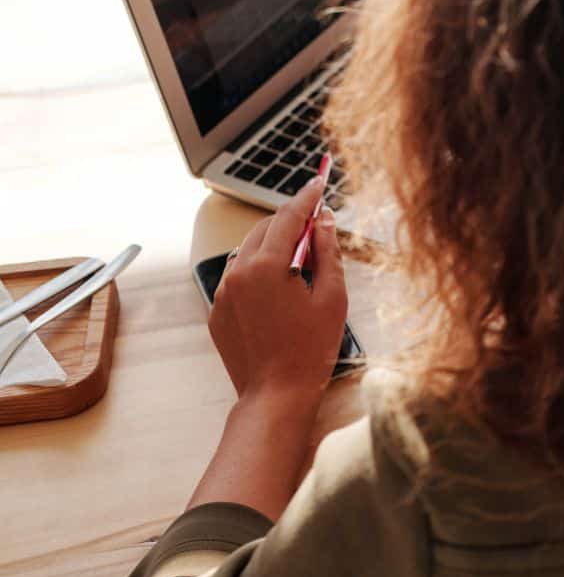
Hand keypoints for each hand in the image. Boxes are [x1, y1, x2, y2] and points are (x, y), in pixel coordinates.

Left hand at [209, 178, 348, 413]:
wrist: (276, 394)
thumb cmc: (310, 349)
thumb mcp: (332, 296)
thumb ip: (327, 252)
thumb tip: (324, 221)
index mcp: (267, 266)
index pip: (289, 216)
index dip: (307, 197)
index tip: (319, 181)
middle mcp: (238, 273)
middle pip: (265, 229)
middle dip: (291, 222)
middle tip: (318, 227)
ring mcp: (224, 293)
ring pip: (249, 251)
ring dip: (273, 246)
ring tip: (301, 264)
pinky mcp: (218, 311)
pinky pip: (239, 277)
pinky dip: (259, 271)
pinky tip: (281, 290)